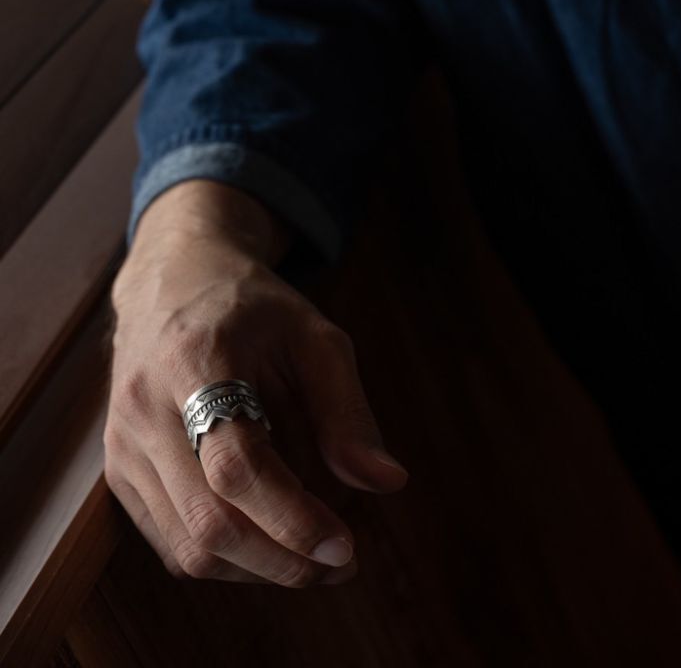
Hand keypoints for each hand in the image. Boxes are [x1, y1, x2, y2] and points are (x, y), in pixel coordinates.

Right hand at [104, 180, 407, 585]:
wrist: (174, 284)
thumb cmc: (253, 309)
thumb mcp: (314, 337)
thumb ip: (347, 409)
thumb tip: (387, 482)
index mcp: (195, 363)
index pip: (237, 467)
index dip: (293, 520)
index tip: (346, 548)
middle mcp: (145, 409)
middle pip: (208, 522)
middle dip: (283, 561)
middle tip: (342, 564)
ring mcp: (123, 443)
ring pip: (186, 546)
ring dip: (259, 569)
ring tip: (315, 558)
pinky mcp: (120, 469)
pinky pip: (170, 540)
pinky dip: (227, 558)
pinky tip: (269, 540)